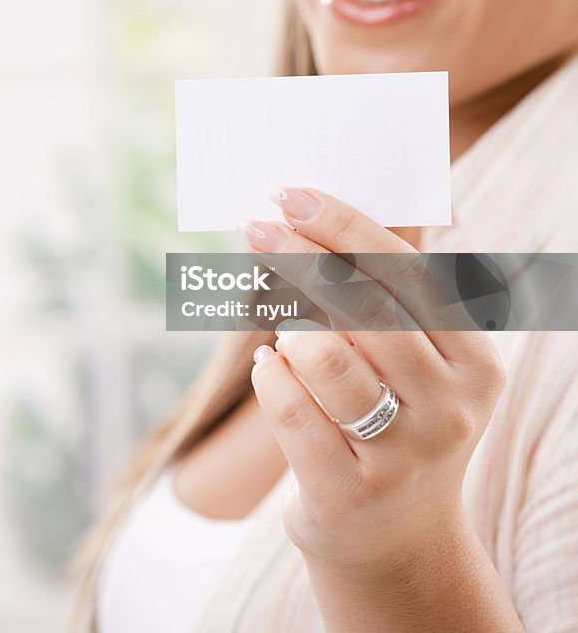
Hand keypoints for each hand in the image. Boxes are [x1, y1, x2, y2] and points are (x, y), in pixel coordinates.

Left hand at [242, 187, 505, 576]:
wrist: (393, 538)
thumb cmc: (395, 420)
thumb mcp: (418, 365)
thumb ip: (384, 299)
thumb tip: (313, 217)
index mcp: (475, 362)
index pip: (406, 273)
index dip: (344, 226)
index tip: (292, 195)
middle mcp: (451, 409)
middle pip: (366, 306)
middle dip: (303, 255)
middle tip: (257, 223)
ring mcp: (403, 457)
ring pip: (326, 356)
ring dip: (292, 327)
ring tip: (288, 329)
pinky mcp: (348, 493)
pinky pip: (290, 408)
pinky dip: (270, 374)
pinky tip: (272, 368)